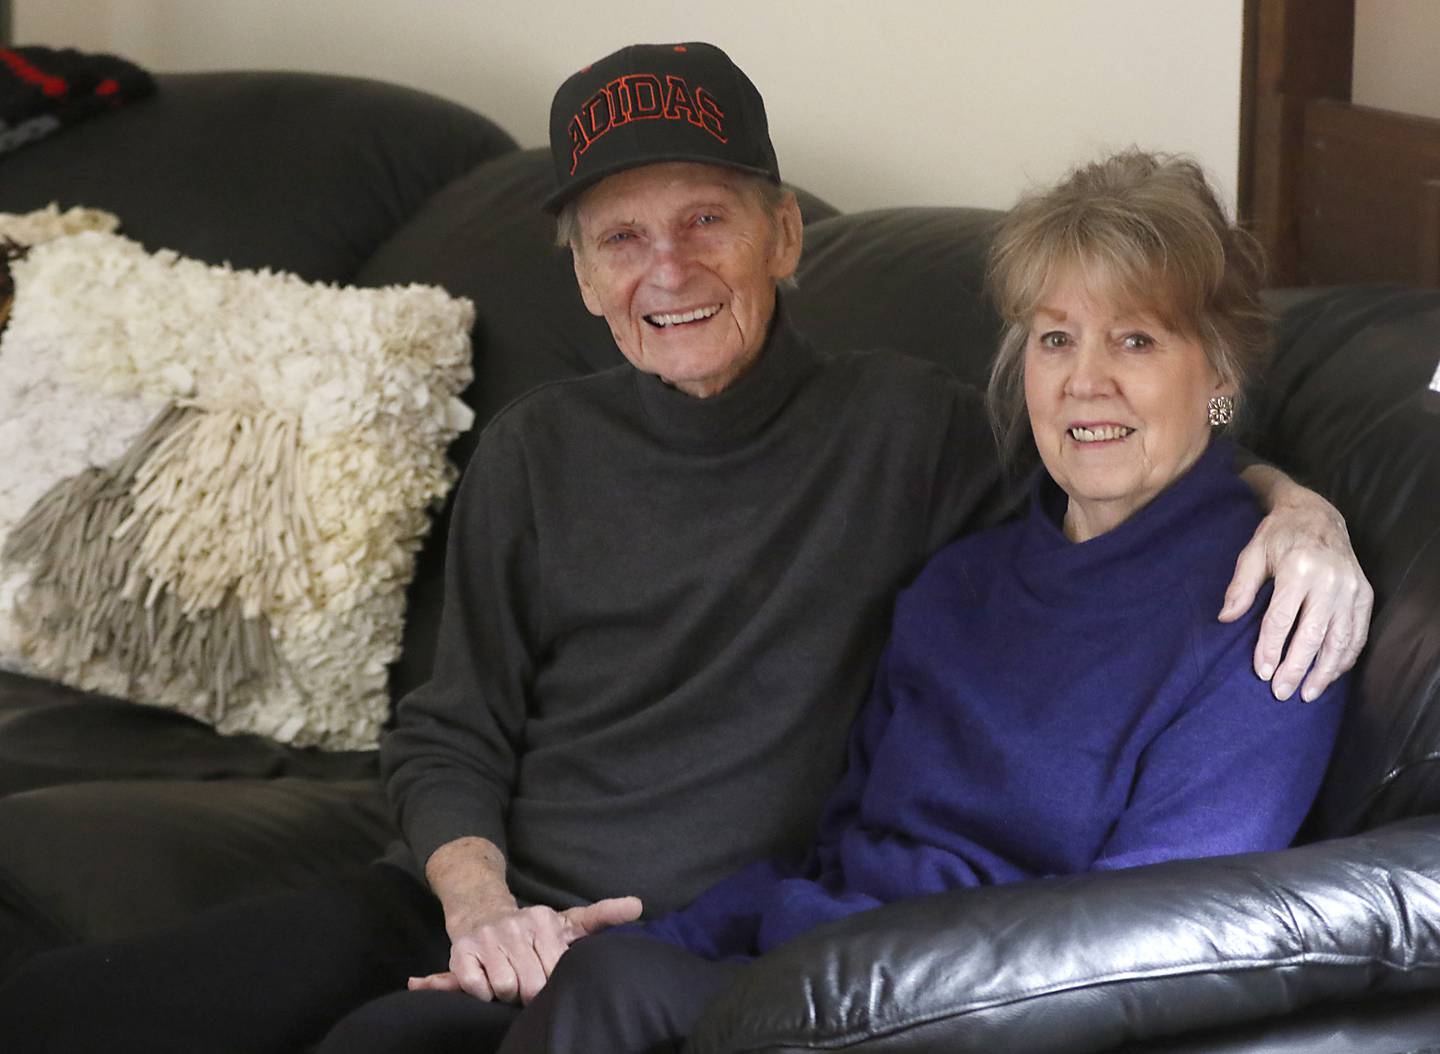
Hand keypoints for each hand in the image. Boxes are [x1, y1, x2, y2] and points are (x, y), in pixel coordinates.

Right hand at [408, 896, 642, 1003]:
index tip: (546, 972)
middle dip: (529, 992)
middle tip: (525, 980)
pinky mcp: (461, 950)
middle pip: (531, 986)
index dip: (551, 982)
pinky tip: (485, 981)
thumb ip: (603, 915)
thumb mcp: (568, 921)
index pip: (557, 971)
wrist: (480, 912)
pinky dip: (481, 993)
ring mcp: (488, 937)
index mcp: (546, 920)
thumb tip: (639, 905)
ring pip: (505, 988)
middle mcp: (517, 924)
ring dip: (505, 994)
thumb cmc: (531, 929)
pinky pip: (476, 987)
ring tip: (507, 979)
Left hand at [1219, 487, 1372, 701]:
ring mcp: (1352, 588)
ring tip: (1308, 694)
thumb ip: (1240, 588)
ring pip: (1341, 640)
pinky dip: (1346, 658)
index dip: (1270, 648)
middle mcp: (1330, 580)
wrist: (1317, 514)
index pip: (1282, 619)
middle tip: (1281, 692)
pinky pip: (1358, 634)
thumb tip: (1225, 619)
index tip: (1261, 672)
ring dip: (1325, 671)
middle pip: (1313, 635)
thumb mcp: (1252, 553)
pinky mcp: (1365, 594)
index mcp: (1299, 569)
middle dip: (1297, 668)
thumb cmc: (1279, 535)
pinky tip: (1331, 674)